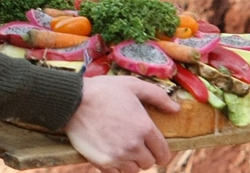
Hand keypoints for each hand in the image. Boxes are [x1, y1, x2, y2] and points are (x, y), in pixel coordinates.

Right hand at [64, 76, 179, 172]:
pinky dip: (115, 166)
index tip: (155, 148)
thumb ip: (158, 96)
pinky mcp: (102, 163)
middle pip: (148, 163)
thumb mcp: (133, 86)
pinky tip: (109, 152)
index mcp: (144, 127)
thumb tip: (176, 108)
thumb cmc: (103, 91)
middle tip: (134, 143)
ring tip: (121, 147)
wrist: (73, 101)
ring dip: (130, 162)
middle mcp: (134, 145)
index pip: (163, 153)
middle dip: (144, 155)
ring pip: (133, 170)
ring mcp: (118, 156)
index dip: (161, 151)